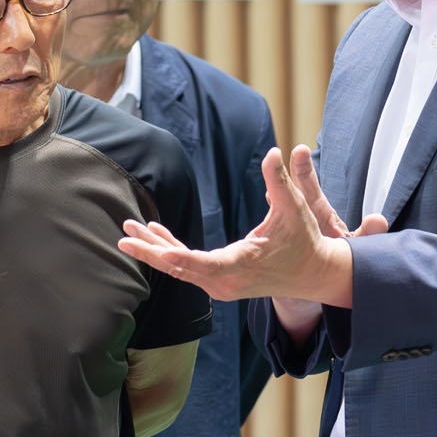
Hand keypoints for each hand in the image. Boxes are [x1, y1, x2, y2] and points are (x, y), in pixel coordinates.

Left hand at [119, 146, 384, 305]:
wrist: (313, 273)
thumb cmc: (305, 239)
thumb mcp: (295, 208)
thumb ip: (280, 181)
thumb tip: (276, 151)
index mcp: (240, 265)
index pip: (197, 263)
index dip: (168, 253)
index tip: (144, 244)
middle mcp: (226, 282)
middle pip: (179, 268)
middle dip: (149, 250)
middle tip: (123, 235)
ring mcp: (222, 286)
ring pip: (180, 269)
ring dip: (155, 250)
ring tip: (130, 230)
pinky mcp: (221, 283)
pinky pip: (189, 268)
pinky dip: (171, 252)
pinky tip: (156, 235)